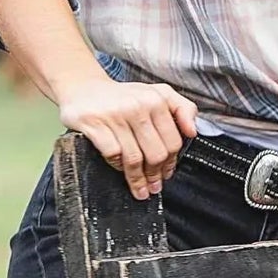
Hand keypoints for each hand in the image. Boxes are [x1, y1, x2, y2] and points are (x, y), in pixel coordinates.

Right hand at [59, 77, 199, 200]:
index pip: (173, 141)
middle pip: (156, 153)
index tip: (167, 173)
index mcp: (156, 99)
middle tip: (154, 186)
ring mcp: (115, 115)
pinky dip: (117, 166)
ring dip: (138, 179)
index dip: (171, 162)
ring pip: (134, 158)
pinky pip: (113, 154)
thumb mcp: (157, 93)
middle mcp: (138, 105)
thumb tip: (193, 131)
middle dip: (156, 175)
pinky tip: (119, 169)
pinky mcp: (95, 123)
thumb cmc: (123, 97)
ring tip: (140, 190)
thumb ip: (182, 108)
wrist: (84, 88)